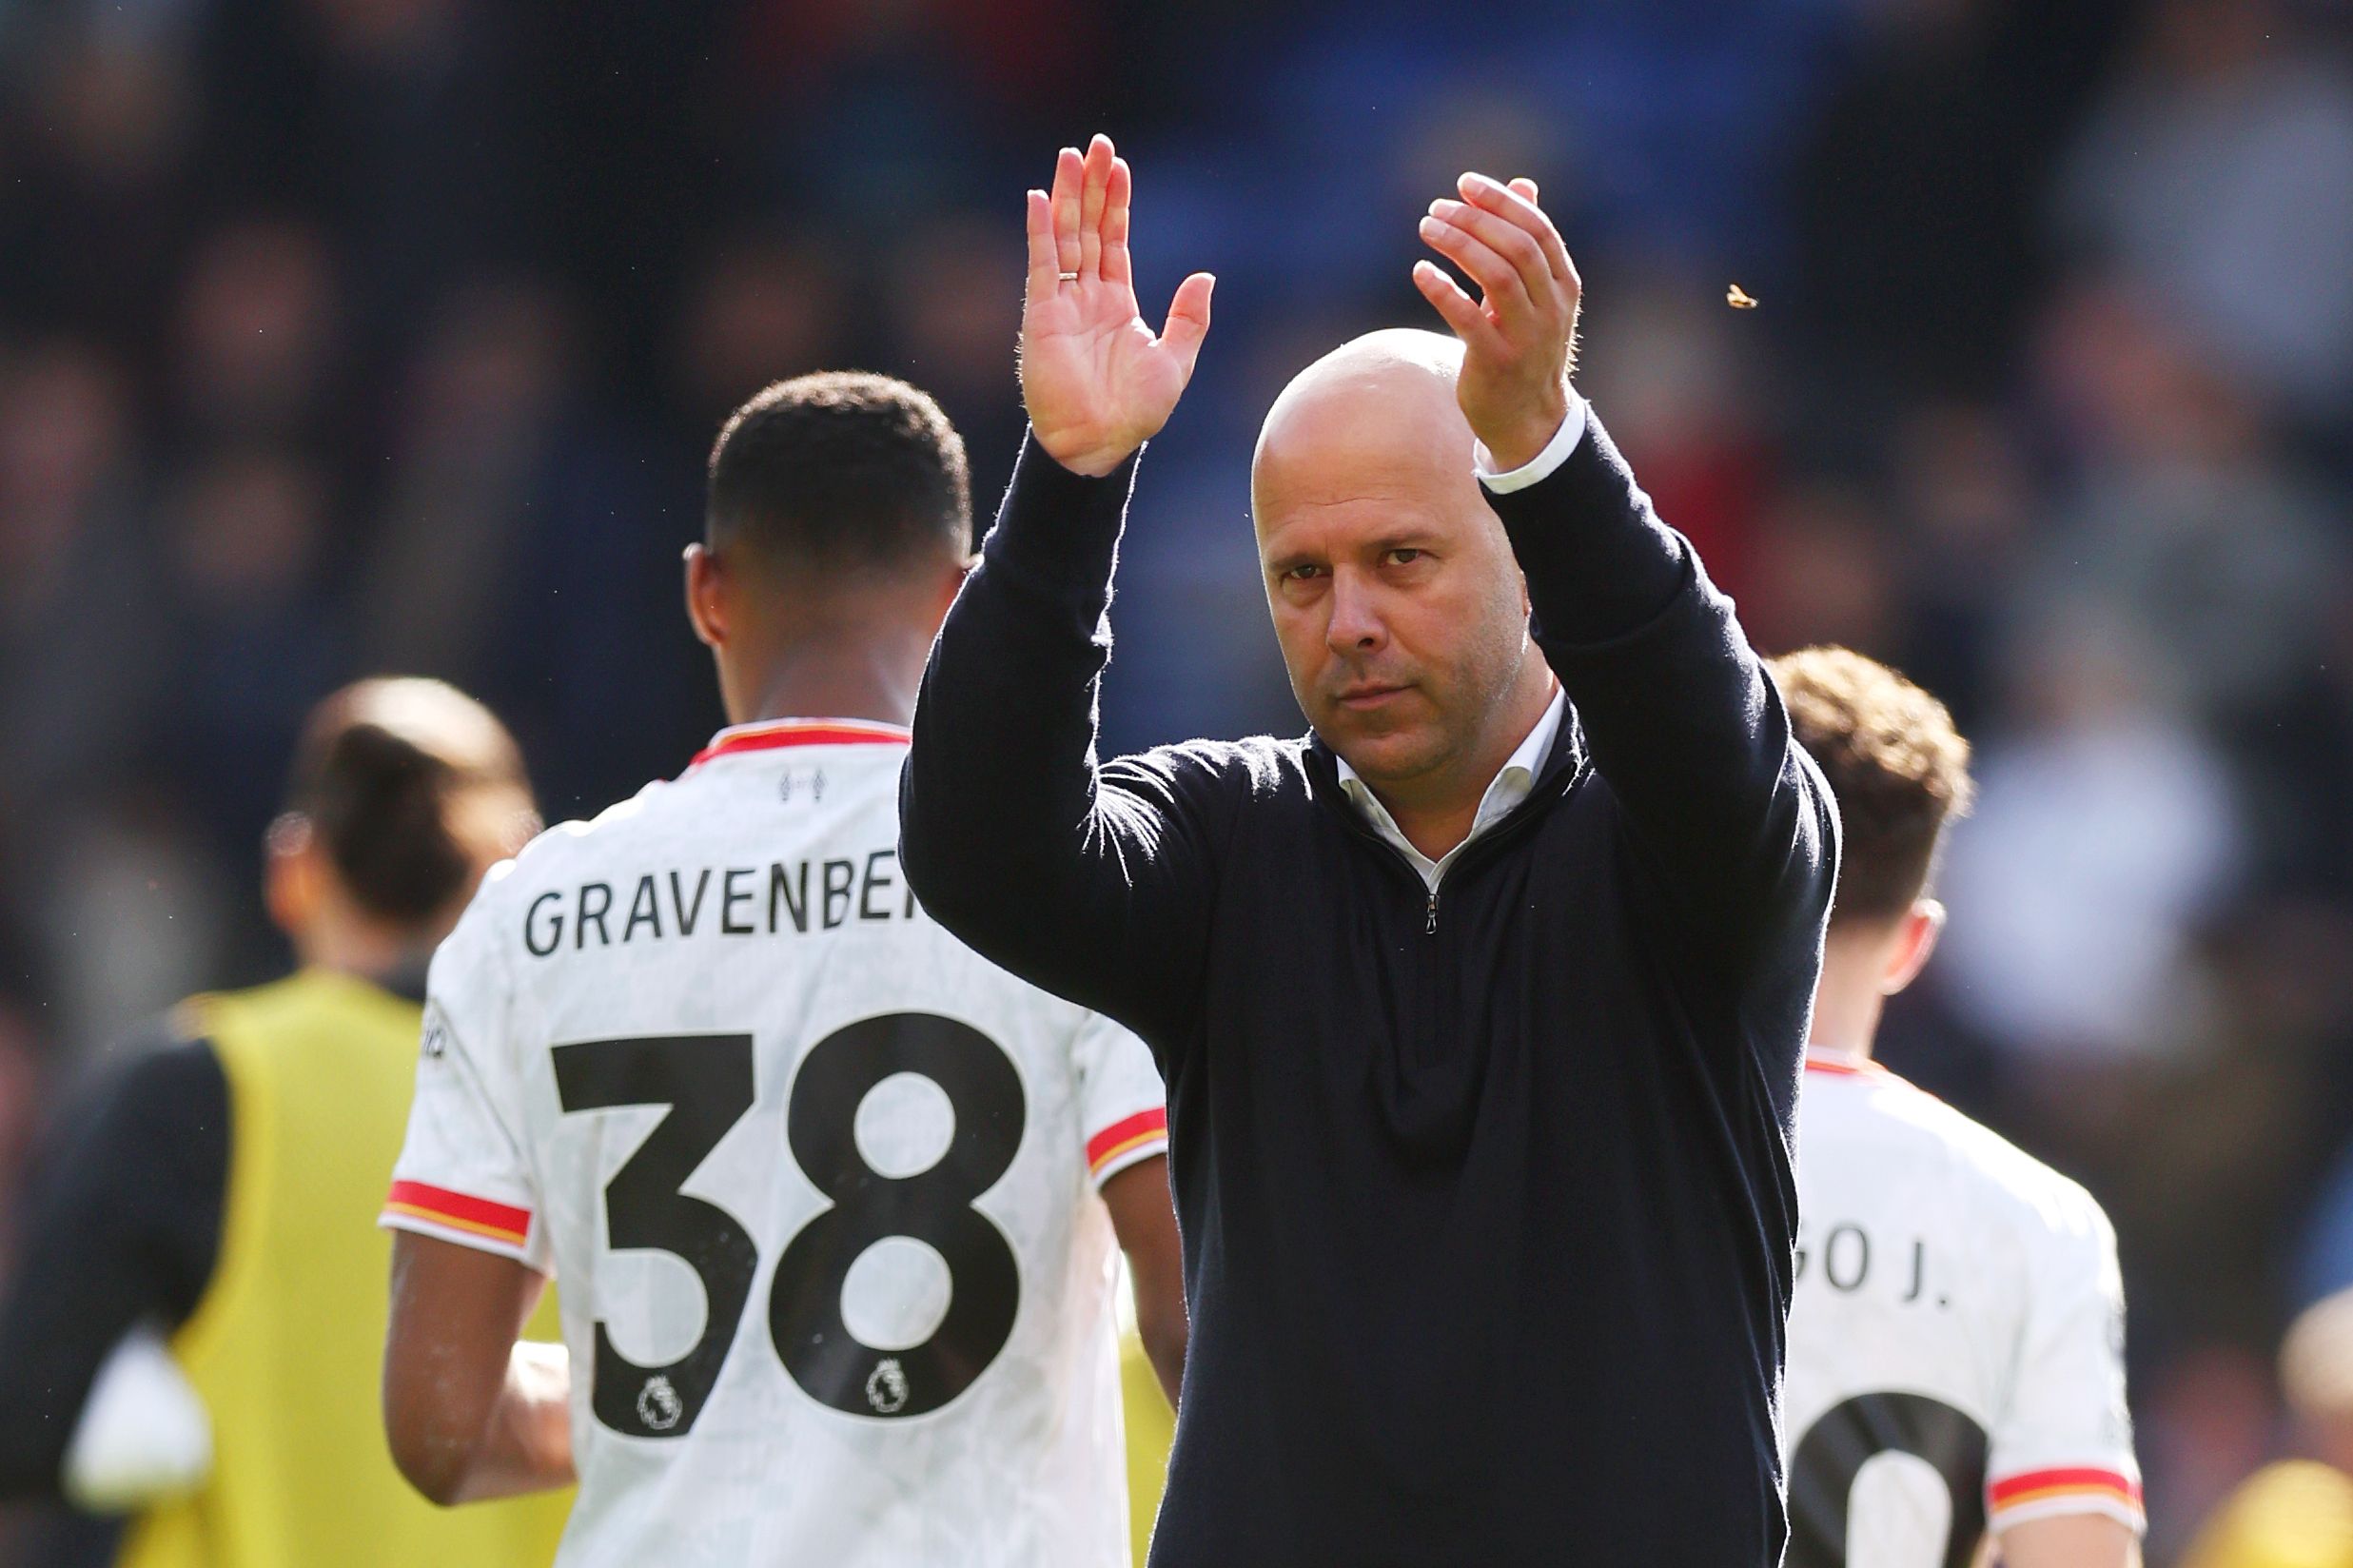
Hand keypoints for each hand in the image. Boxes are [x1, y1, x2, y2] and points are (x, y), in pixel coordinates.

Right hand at [1021, 133, 1214, 476]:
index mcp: (1117, 303)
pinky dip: (1040, 233)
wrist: (1100, 444)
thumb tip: (1206, 277)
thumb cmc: (1136, 413)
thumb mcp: (1175, 361)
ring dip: (1066, 197)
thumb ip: (1189, 318)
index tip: (1118, 167)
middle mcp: (1087, 297)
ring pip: (1064, 238)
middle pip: (1087, 228)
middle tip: (1094, 144)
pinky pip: (1041, 267)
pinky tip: (1039, 199)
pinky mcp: (1042, 317)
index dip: (1116, 204)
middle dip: (1091, 186)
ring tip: (1070, 156)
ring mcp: (1063, 304)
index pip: (1114, 241)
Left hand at [1412, 174, 1581, 472]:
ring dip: (1458, 245)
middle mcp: (1551, 309)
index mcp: (1564, 286)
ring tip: (1426, 228)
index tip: (1465, 183)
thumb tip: (1523, 184)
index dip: (1501, 201)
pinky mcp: (1496, 362)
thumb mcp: (1537, 295)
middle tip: (1437, 208)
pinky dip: (1442, 290)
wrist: (1528, 419)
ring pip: (1496, 276)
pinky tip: (1421, 271)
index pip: (1537, 229)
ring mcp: (1526, 337)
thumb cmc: (1525, 346)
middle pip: (1517, 247)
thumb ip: (1528, 241)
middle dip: (1476, 220)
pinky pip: (1467, 318)